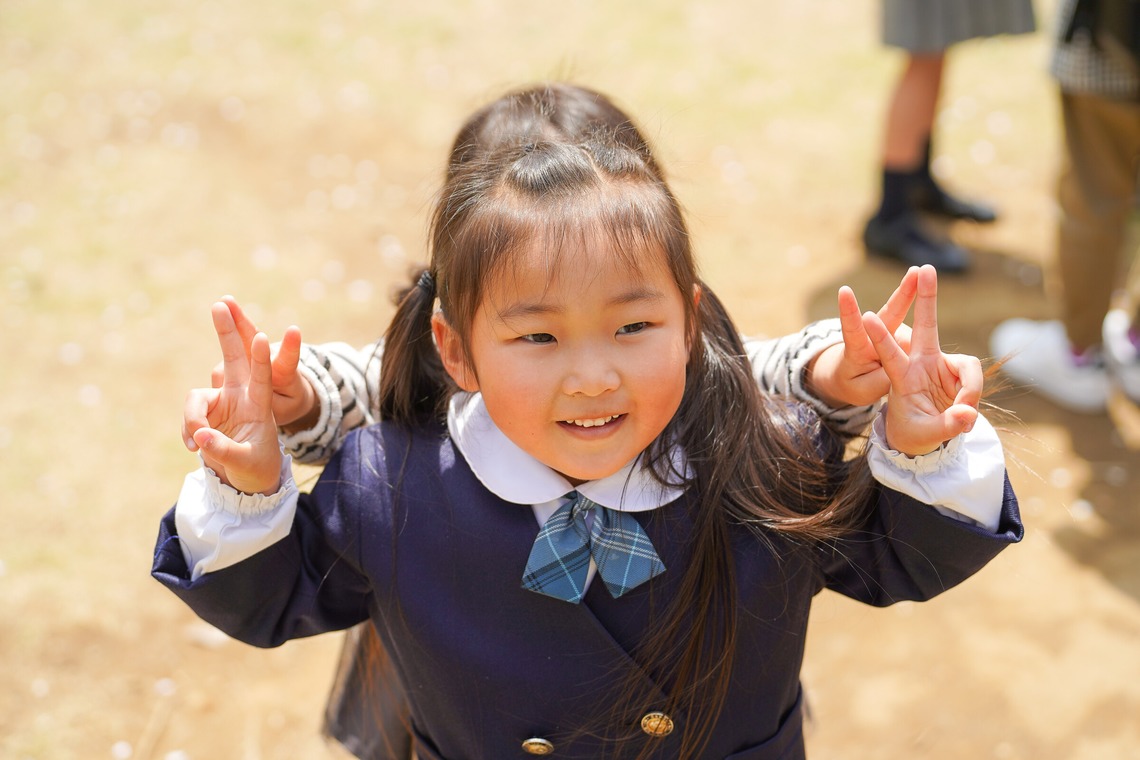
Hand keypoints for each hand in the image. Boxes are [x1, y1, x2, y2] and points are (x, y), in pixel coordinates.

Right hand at [182, 302, 283, 494]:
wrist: (247, 476)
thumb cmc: (257, 467)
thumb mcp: (246, 462)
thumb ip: (224, 449)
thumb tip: (199, 436)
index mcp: (260, 405)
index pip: (263, 377)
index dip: (261, 358)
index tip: (262, 337)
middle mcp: (240, 396)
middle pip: (233, 358)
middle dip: (226, 332)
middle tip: (221, 303)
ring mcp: (220, 402)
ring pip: (196, 397)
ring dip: (192, 418)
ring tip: (196, 444)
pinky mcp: (204, 413)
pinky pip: (188, 417)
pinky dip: (187, 432)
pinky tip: (194, 448)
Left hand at [808, 266, 918, 407]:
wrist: (851, 376)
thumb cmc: (855, 382)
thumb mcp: (864, 389)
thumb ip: (884, 379)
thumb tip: (907, 362)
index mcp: (857, 351)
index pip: (853, 331)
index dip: (849, 313)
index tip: (844, 292)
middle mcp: (872, 336)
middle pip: (887, 314)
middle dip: (900, 294)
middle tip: (912, 273)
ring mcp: (887, 332)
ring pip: (900, 312)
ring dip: (910, 291)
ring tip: (920, 272)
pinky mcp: (899, 334)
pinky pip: (912, 326)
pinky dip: (920, 310)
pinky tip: (927, 283)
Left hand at [861, 265, 980, 456]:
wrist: (922, 434)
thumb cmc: (914, 431)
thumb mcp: (924, 434)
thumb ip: (945, 425)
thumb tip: (968, 414)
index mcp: (900, 376)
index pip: (889, 352)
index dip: (879, 335)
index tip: (866, 315)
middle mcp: (919, 363)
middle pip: (926, 325)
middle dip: (926, 297)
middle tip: (926, 268)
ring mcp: (940, 364)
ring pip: (966, 364)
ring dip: (970, 389)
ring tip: (963, 417)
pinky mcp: (957, 370)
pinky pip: (973, 377)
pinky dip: (973, 396)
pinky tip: (965, 415)